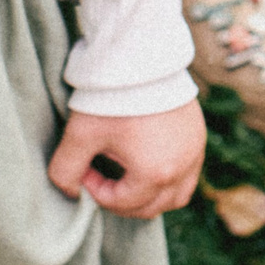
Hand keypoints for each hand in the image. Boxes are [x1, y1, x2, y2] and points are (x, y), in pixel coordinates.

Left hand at [47, 100, 204, 218]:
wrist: (141, 56)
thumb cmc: (112, 97)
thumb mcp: (80, 135)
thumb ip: (66, 171)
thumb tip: (69, 192)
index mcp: (154, 173)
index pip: (122, 203)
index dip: (97, 191)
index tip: (85, 169)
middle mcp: (181, 168)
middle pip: (151, 207)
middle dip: (122, 200)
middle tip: (102, 178)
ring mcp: (194, 152)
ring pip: (176, 197)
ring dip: (151, 197)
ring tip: (127, 177)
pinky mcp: (199, 136)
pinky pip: (189, 174)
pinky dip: (170, 179)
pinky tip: (148, 160)